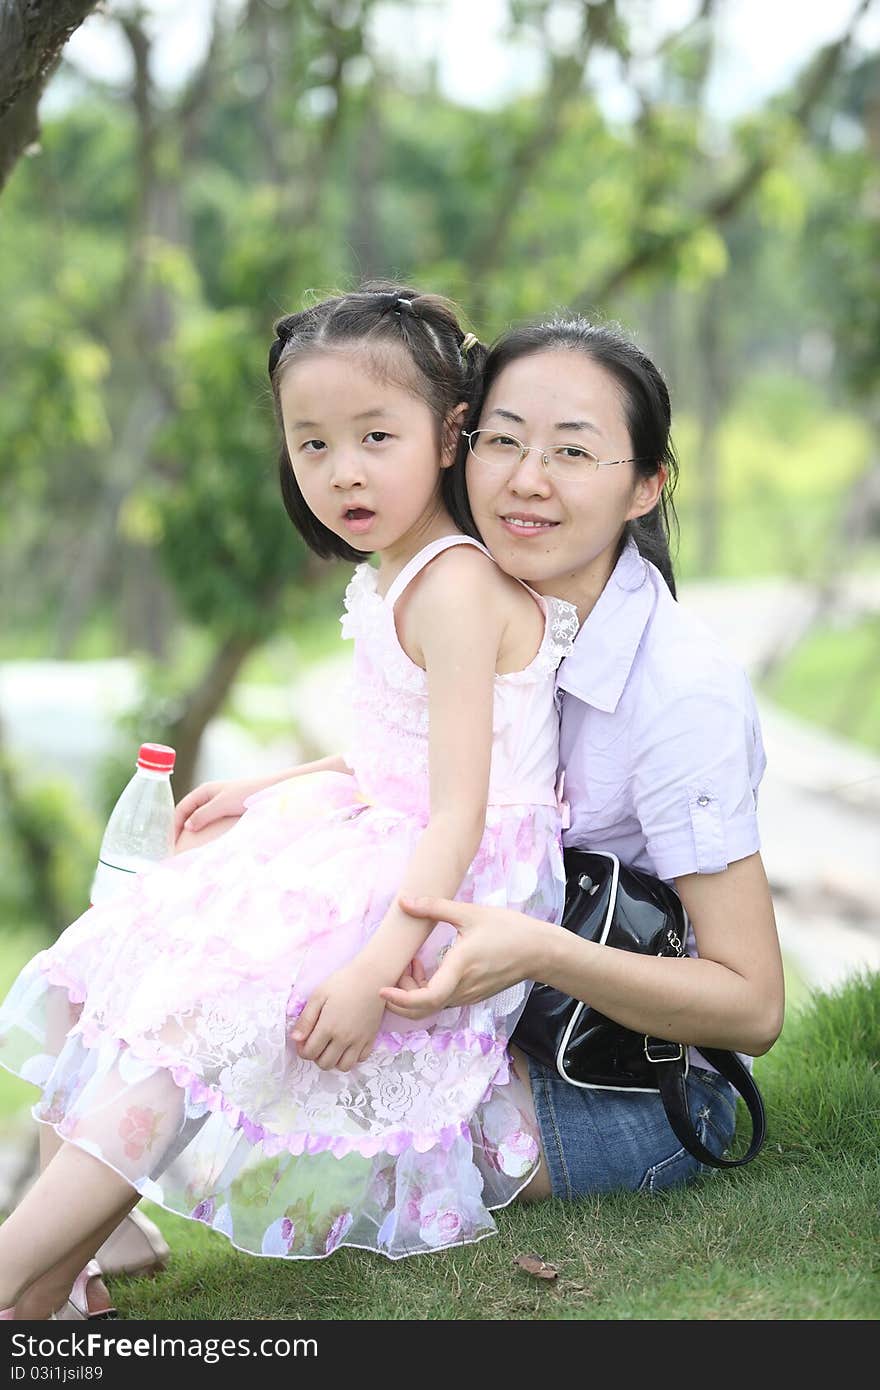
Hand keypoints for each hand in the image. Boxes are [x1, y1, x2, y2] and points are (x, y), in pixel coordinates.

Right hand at [173, 775, 275, 839]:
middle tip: (176, 849)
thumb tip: (188, 826)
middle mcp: (209, 797)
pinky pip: (210, 824)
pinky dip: (204, 834)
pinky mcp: (227, 813)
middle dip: (180, 831)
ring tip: (188, 850)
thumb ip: (204, 814)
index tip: (171, 843)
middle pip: (188, 815)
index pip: (181, 809)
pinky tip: (205, 844)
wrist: (271, 791)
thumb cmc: (247, 794)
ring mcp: (218, 805)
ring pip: (198, 821)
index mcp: (204, 791)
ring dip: (192, 834)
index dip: (173, 826)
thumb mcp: (223, 804)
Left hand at [290, 962, 388, 1071]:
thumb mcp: (318, 996)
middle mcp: (344, 1039)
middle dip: (316, 1057)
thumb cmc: (343, 983)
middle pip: (325, 1064)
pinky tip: (347, 1044)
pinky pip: (361, 1059)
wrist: (371, 977)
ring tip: (331, 1046)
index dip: (302, 1050)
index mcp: (328, 1028)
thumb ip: (306, 1019)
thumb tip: (295, 1038)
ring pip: (344, 1066)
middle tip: (316, 1043)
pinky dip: (352, 1056)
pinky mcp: (371, 1038)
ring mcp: (359, 1041)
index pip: (310, 1053)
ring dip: (334, 1060)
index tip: (303, 1041)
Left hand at [379, 896, 542, 1019]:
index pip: (425, 999)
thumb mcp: (470, 913)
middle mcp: (462, 989)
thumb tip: (404, 901)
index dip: (400, 1000)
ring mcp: (469, 995)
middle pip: (422, 1007)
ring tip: (414, 961)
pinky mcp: (473, 995)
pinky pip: (443, 999)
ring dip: (414, 990)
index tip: (383, 989)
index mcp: (459, 969)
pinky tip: (428, 967)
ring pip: (432, 1004)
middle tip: (399, 966)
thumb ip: (434, 907)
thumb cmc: (509, 929)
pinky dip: (428, 990)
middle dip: (401, 994)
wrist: (540, 951)